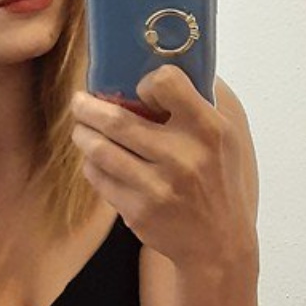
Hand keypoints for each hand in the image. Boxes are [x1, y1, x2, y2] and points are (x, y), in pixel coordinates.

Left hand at [71, 65, 257, 269]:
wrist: (218, 243)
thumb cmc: (218, 181)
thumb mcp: (226, 138)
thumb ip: (199, 103)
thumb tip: (164, 62)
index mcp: (209, 130)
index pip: (167, 83)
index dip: (146, 81)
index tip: (136, 87)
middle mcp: (183, 157)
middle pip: (118, 120)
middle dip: (89, 107)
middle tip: (79, 101)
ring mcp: (158, 187)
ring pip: (101, 150)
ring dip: (83, 134)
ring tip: (80, 128)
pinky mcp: (138, 211)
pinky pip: (100, 178)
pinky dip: (92, 164)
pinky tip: (95, 158)